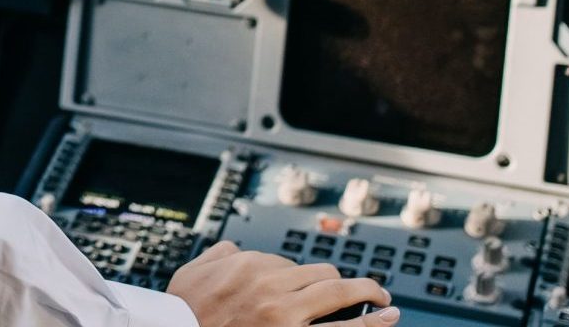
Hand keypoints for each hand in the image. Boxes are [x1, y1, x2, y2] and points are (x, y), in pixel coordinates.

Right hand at [165, 240, 396, 326]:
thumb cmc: (181, 313)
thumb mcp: (192, 274)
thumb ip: (217, 255)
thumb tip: (233, 248)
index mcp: (248, 265)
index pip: (288, 262)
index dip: (299, 275)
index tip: (304, 287)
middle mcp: (271, 286)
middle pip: (321, 274)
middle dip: (342, 281)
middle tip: (360, 289)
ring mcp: (284, 316)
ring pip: (338, 294)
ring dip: (367, 294)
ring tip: (384, 300)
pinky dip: (370, 323)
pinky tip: (387, 318)